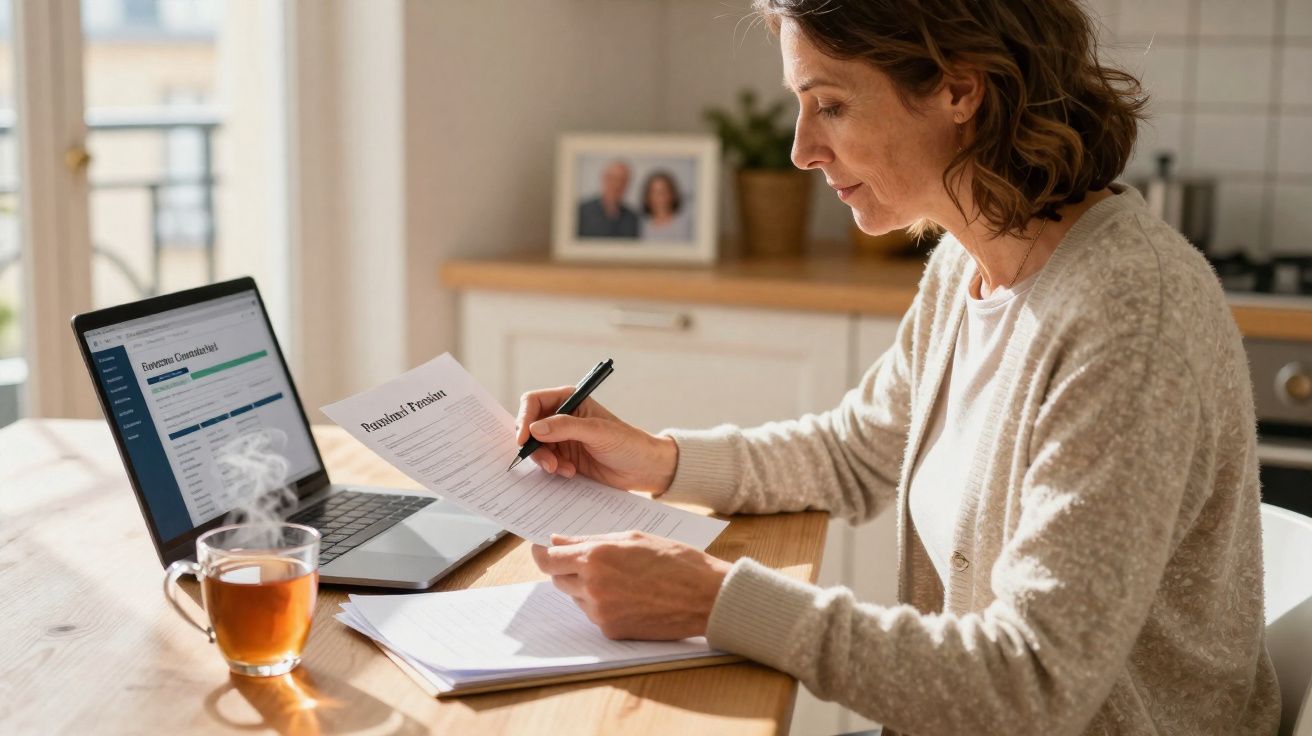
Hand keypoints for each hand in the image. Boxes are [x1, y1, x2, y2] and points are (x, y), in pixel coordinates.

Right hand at [514, 387, 677, 492]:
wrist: (643, 469)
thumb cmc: (627, 443)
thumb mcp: (598, 432)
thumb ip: (566, 427)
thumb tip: (535, 428)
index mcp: (569, 400)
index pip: (534, 402)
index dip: (524, 419)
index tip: (523, 439)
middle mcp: (561, 417)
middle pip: (529, 426)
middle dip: (534, 445)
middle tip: (548, 462)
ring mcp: (562, 438)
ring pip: (535, 447)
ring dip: (544, 460)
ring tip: (562, 469)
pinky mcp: (565, 457)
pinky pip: (546, 462)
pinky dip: (552, 469)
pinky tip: (569, 472)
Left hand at [531, 531, 731, 639]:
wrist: (706, 596)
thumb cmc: (675, 560)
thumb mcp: (632, 537)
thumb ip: (591, 540)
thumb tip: (558, 541)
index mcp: (596, 557)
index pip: (548, 559)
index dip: (541, 553)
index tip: (540, 548)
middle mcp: (593, 586)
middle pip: (557, 579)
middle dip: (566, 568)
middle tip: (590, 560)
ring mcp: (601, 612)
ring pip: (576, 597)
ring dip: (586, 586)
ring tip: (620, 577)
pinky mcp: (612, 631)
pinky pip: (593, 614)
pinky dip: (602, 603)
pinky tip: (628, 595)